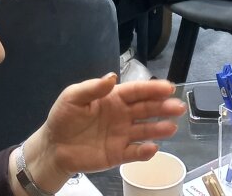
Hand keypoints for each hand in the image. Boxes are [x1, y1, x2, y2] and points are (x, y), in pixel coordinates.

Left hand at [21, 74, 184, 189]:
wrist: (53, 147)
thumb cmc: (63, 118)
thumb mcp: (73, 97)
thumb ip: (93, 88)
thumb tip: (112, 77)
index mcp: (113, 99)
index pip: (136, 92)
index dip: (152, 89)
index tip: (168, 87)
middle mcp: (122, 116)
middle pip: (146, 110)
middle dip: (163, 107)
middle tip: (178, 107)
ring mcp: (121, 135)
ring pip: (145, 131)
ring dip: (159, 129)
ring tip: (172, 127)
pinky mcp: (117, 154)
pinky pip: (134, 152)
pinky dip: (144, 151)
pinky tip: (153, 148)